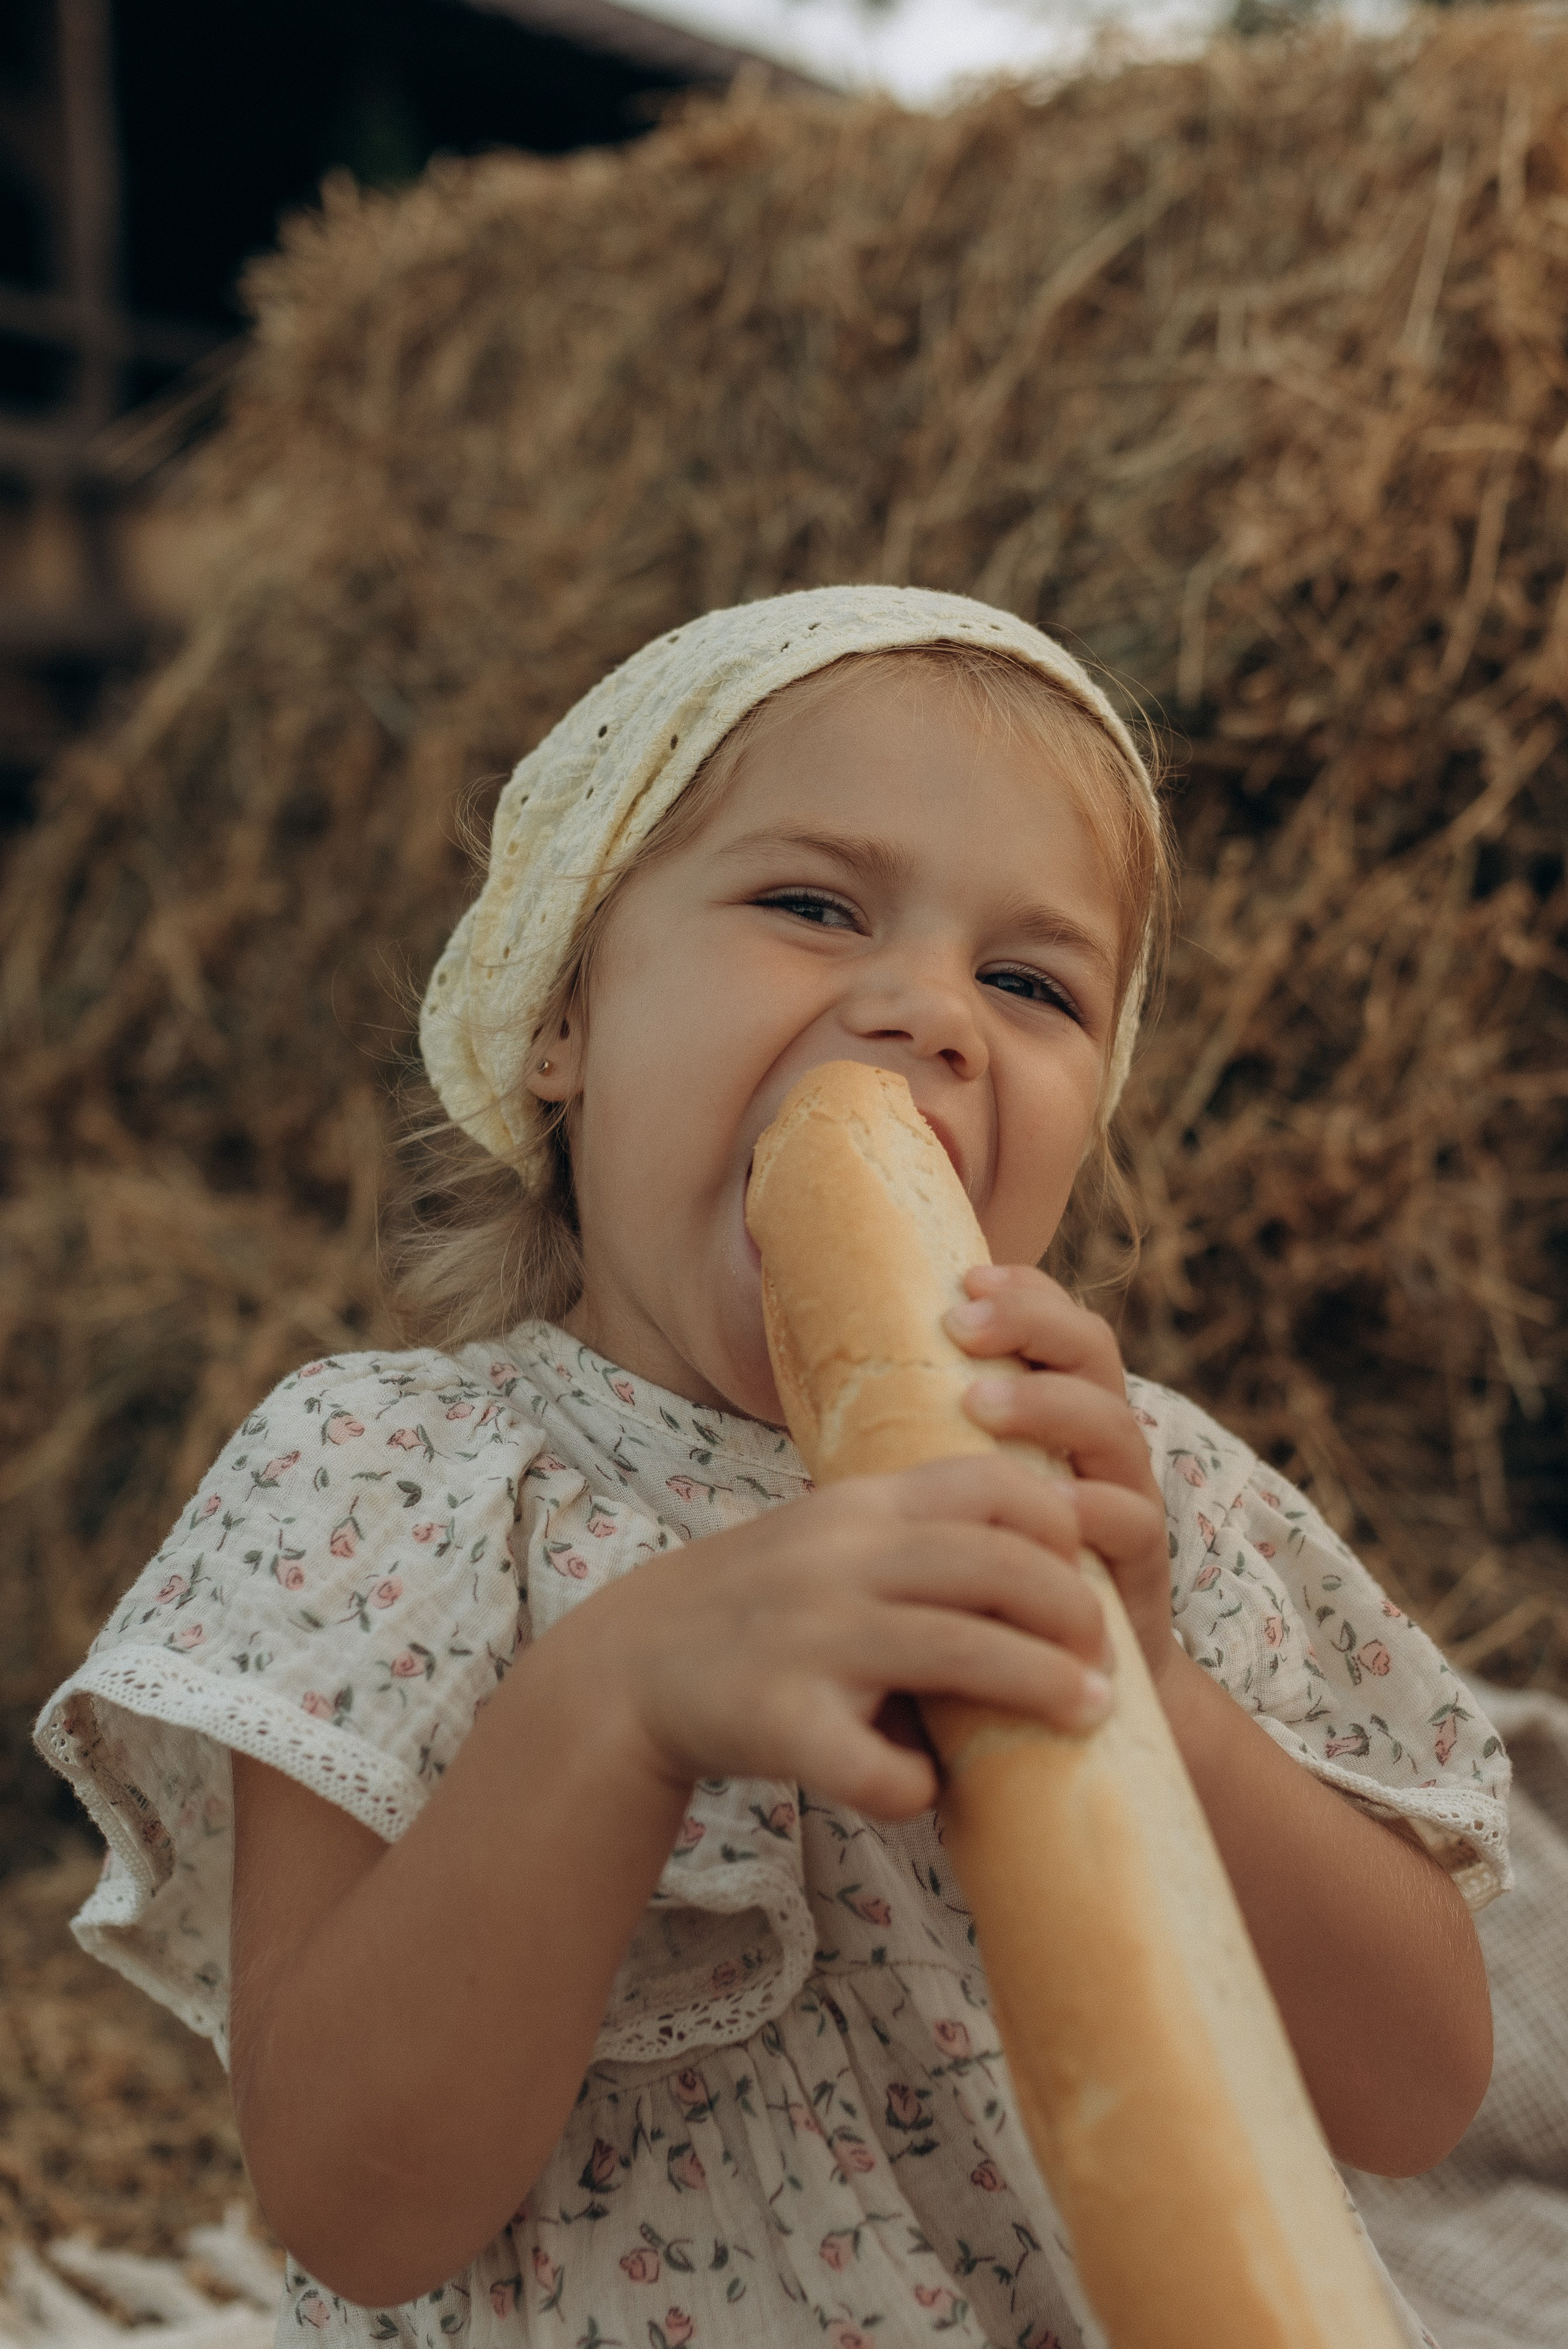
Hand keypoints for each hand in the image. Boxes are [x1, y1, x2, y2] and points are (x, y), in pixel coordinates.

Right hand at [568, 1453, 1116, 1821]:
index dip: (1057, 1519)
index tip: (1090, 1562)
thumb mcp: (829, 1541)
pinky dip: (915, 1783)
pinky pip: (875, 1764)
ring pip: (957, 1652)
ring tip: (1091, 1711)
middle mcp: (837, 1561)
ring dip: (1040, 1683)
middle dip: (1072, 1608)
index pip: (985, 1484)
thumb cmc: (758, 1608)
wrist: (627, 1669)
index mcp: (857, 1508)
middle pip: (993, 1567)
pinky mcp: (780, 1722)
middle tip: (1111, 1653)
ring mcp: (810, 1640)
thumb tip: (1047, 1569)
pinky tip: (925, 1790)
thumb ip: (916, 1542)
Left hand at [942, 1263, 1173, 1690]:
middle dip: (1033, 1323)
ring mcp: (1127, 1500)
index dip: (1023, 1291)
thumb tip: (807, 1373)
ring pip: (1115, 1425)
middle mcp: (1100, 1444)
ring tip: (977, 1403)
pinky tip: (1051, 1502)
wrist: (1063, 1689)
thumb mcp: (949, 1497)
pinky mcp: (1138, 1572)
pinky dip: (1093, 1508)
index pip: (1055, 1324)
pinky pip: (1133, 1523)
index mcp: (1059, 1411)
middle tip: (961, 1324)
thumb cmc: (981, 1579)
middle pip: (1093, 1351)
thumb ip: (914, 1439)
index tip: (963, 1275)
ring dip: (1049, 1403)